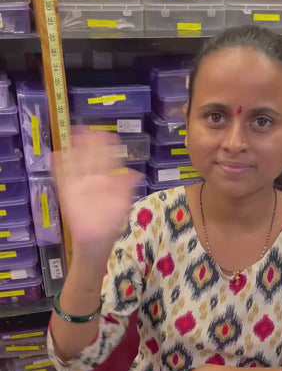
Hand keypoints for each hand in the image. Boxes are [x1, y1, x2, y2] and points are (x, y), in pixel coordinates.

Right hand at [53, 129, 142, 255]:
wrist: (97, 242)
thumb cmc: (111, 225)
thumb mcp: (123, 205)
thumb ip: (127, 188)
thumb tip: (135, 173)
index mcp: (107, 181)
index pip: (107, 159)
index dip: (107, 147)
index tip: (107, 134)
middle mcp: (93, 180)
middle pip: (91, 157)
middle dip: (90, 143)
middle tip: (88, 128)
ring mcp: (80, 186)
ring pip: (76, 163)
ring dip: (74, 149)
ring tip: (74, 134)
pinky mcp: (67, 194)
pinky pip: (61, 178)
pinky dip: (58, 167)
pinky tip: (55, 156)